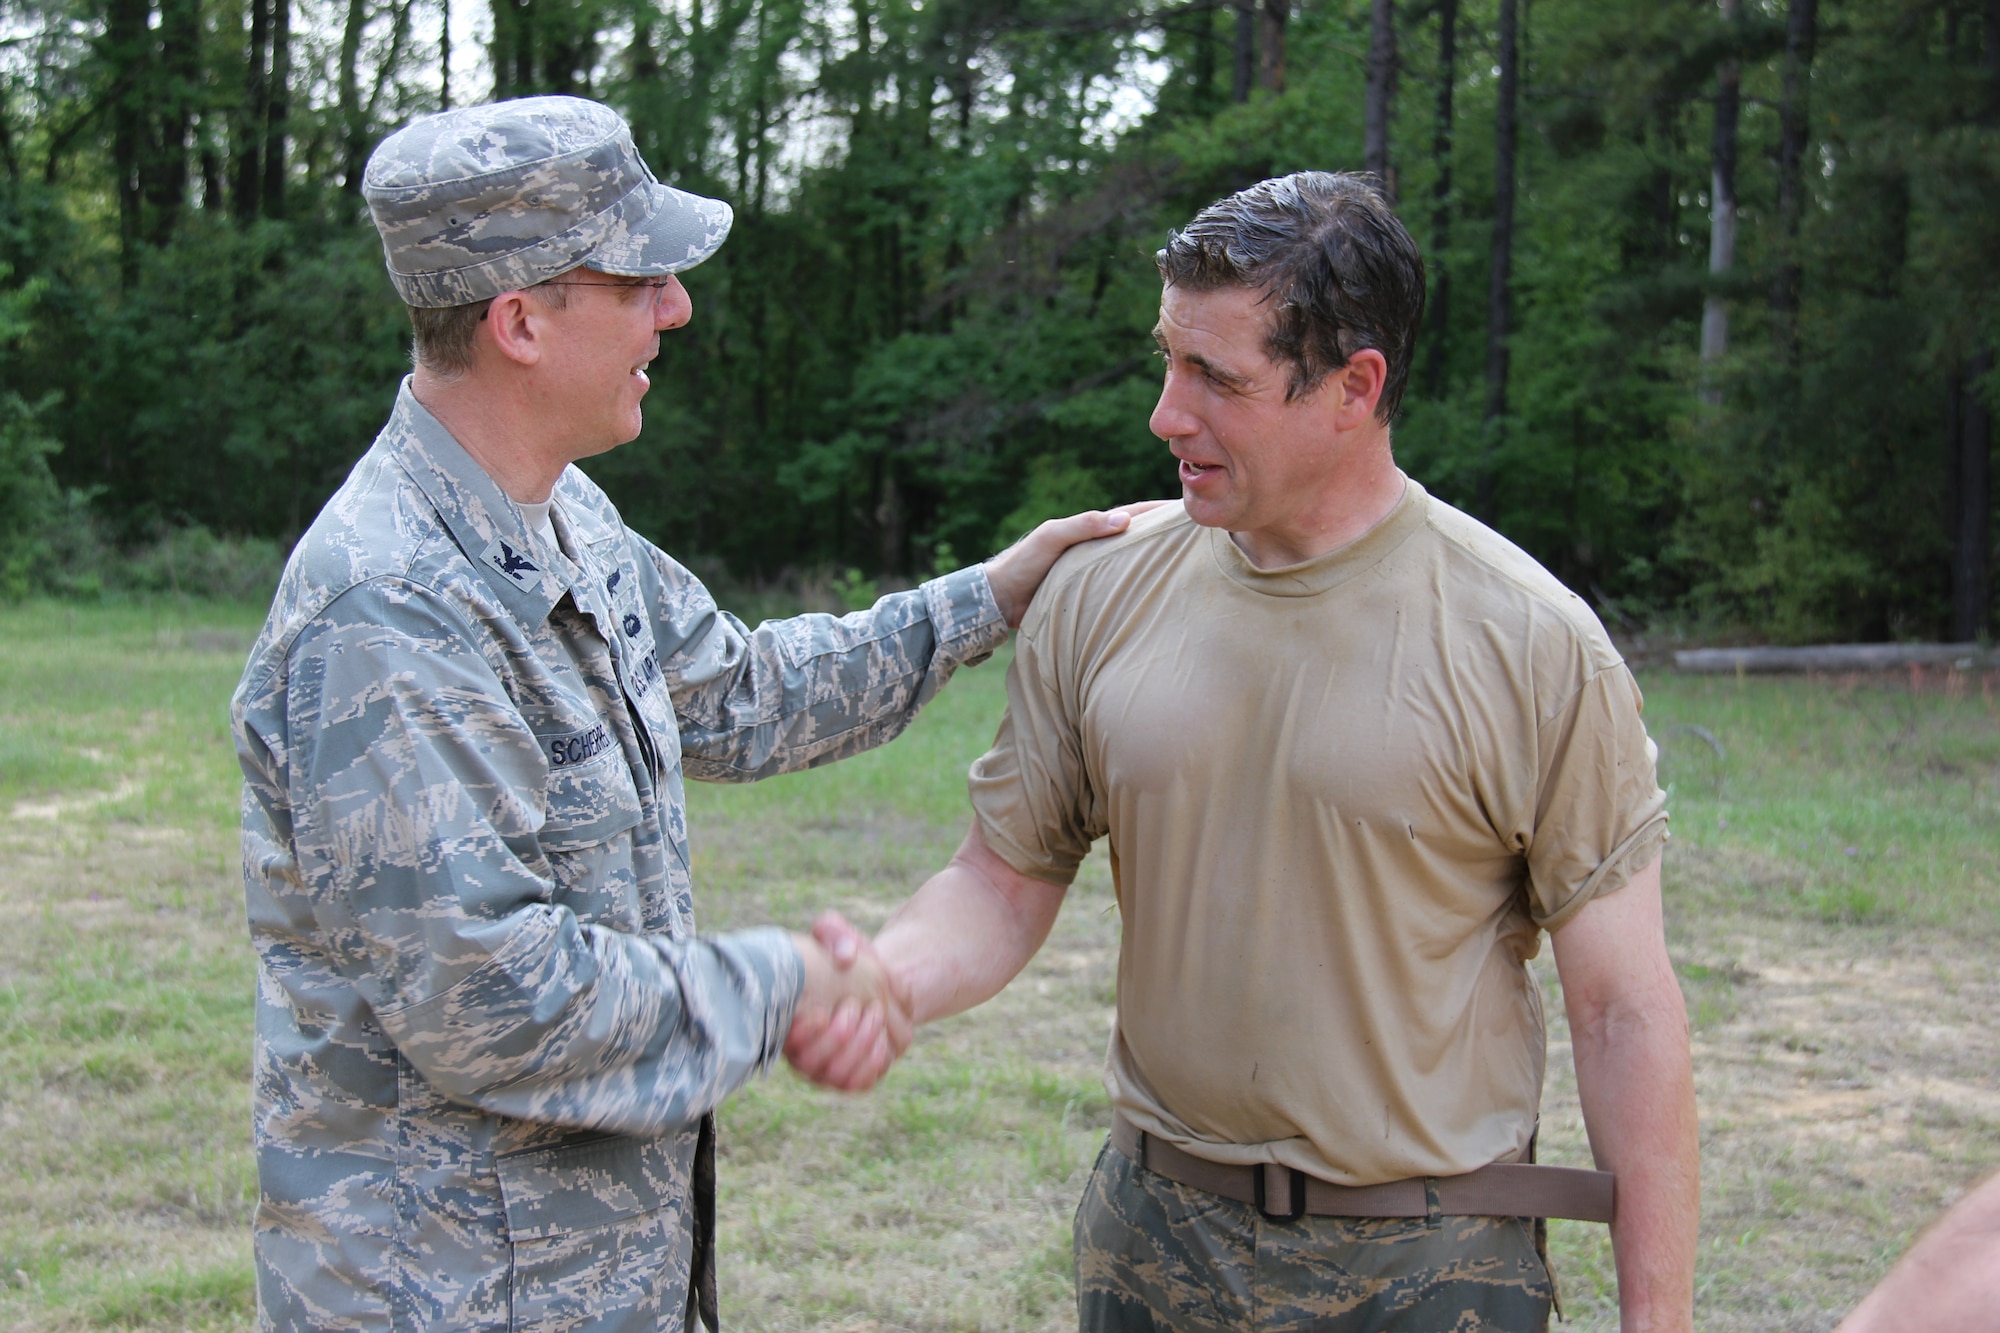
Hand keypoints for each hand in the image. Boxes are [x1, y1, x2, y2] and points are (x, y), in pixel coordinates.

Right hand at [784, 913, 912, 1090]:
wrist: (868, 981)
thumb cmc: (842, 959)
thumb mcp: (835, 937)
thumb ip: (834, 934)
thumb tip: (846, 958)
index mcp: (787, 1022)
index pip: (786, 1042)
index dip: (803, 1034)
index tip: (820, 1012)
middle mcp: (800, 1053)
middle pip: (811, 1064)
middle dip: (839, 1036)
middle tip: (855, 1005)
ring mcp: (824, 1069)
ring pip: (837, 1078)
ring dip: (859, 1048)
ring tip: (874, 1014)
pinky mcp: (850, 1077)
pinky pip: (858, 1085)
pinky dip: (872, 1063)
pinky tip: (881, 1038)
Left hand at [983, 500, 1176, 628]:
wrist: (999, 599)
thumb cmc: (1023, 563)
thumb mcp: (1051, 537)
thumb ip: (1084, 526)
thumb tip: (1126, 520)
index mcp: (1087, 527)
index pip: (1131, 514)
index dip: (1157, 510)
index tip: (1186, 507)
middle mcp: (1093, 546)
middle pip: (1135, 536)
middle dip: (1162, 532)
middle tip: (1195, 533)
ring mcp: (1091, 569)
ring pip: (1129, 560)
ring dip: (1153, 558)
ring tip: (1184, 561)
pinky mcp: (1087, 591)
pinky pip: (1118, 584)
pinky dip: (1137, 582)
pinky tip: (1152, 591)